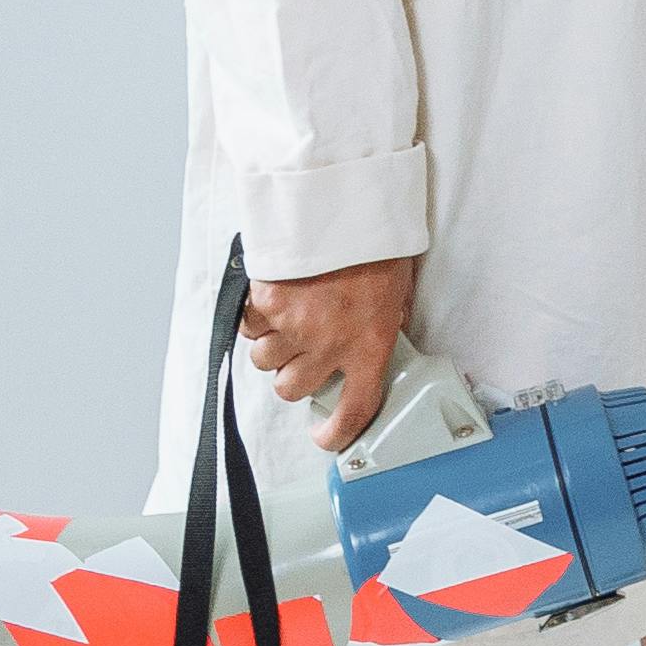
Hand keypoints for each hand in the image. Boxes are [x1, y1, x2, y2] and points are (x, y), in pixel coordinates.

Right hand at [235, 252, 413, 455]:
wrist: (347, 207)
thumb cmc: (377, 246)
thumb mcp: (395, 294)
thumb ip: (378, 328)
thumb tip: (369, 347)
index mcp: (370, 344)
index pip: (355, 408)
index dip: (338, 432)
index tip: (327, 437)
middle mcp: (329, 344)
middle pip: (292, 389)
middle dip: (294, 376)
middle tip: (303, 354)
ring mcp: (294, 326)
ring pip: (265, 362)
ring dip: (273, 347)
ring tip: (289, 319)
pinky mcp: (266, 303)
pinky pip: (249, 327)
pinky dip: (256, 319)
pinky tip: (273, 299)